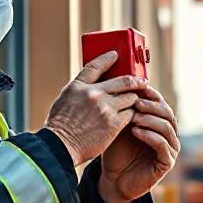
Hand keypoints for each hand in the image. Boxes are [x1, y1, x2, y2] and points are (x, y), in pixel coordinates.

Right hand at [45, 51, 147, 166]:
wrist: (60, 146)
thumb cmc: (60, 126)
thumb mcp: (64, 99)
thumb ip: (80, 90)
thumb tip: (95, 85)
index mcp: (78, 86)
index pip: (95, 65)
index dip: (107, 58)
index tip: (116, 55)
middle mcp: (93, 94)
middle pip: (123, 81)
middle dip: (135, 81)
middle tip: (142, 82)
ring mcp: (105, 108)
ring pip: (131, 97)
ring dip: (134, 99)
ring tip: (137, 101)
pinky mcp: (113, 123)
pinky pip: (131, 113)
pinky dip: (133, 113)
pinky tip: (134, 115)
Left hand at [99, 86, 179, 202]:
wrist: (113, 179)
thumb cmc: (116, 150)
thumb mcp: (119, 126)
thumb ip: (125, 110)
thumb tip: (122, 85)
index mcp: (159, 123)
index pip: (161, 104)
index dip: (153, 95)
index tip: (139, 87)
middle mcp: (169, 134)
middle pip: (168, 114)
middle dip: (152, 106)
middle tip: (136, 102)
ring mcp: (170, 149)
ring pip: (167, 128)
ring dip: (151, 120)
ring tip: (134, 117)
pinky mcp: (167, 163)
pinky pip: (163, 146)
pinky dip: (150, 136)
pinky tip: (136, 132)